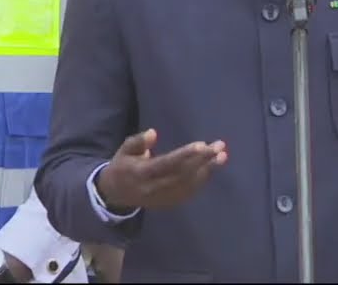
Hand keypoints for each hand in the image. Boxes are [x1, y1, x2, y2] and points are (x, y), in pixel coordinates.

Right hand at [97, 128, 227, 210]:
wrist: (115, 195)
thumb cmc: (122, 166)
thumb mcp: (123, 150)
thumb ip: (137, 142)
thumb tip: (153, 133)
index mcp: (141, 173)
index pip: (166, 164)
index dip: (185, 155)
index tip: (202, 145)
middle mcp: (154, 187)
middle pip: (182, 174)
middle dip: (203, 160)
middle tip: (219, 146)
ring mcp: (163, 197)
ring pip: (189, 184)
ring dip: (207, 170)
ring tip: (222, 155)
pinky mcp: (169, 202)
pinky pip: (189, 192)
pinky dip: (202, 180)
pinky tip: (212, 167)